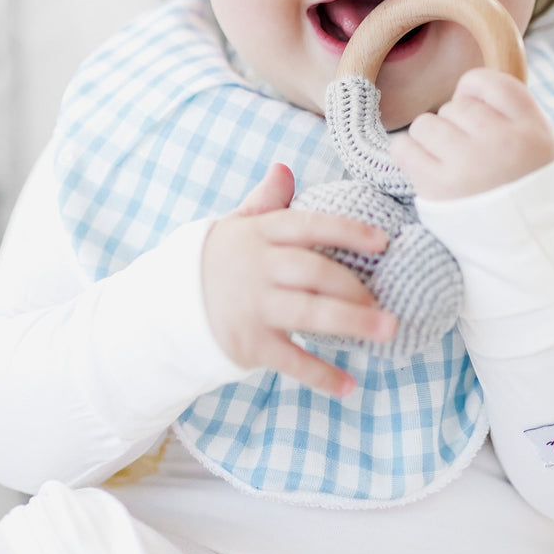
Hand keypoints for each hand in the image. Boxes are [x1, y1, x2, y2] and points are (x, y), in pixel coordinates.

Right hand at [201, 164, 394, 397]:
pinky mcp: (249, 343)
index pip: (308, 226)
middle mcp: (259, 268)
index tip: (382, 241)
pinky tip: (350, 385)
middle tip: (387, 302)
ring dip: (352, 323)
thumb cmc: (216, 262)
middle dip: (355, 287)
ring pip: (309, 313)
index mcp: (259, 234)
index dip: (347, 231)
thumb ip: (265, 201)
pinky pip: (291, 360)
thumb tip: (284, 168)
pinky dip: (321, 375)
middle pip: (314, 272)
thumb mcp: (235, 226)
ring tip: (387, 331)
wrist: (166, 306)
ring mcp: (254, 307)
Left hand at [389, 67, 553, 200]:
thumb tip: (463, 88)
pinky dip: (406, 154)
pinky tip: (421, 167)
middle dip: (454, 124)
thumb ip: (514, 117)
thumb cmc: (526, 197)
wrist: (525, 254)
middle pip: (455, 105)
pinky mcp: (438, 186)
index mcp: (533, 130)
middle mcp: (503, 142)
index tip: (473, 111)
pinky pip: (403, 147)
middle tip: (463, 152)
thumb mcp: (542, 151)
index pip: (492, 83)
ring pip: (426, 123)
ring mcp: (469, 163)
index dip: (474, 91)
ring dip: (429, 139)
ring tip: (444, 162)